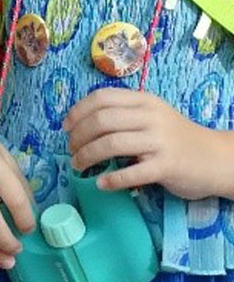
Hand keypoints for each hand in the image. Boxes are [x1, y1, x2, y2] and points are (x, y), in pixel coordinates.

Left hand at [65, 86, 222, 199]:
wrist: (216, 158)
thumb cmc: (176, 137)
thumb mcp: (152, 115)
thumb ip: (124, 114)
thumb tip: (82, 124)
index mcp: (144, 100)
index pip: (102, 98)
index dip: (78, 111)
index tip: (65, 127)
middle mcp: (150, 117)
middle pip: (102, 121)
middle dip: (79, 136)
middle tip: (71, 150)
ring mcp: (159, 141)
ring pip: (111, 144)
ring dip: (87, 156)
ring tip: (78, 166)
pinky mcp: (166, 166)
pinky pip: (132, 173)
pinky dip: (112, 179)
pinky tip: (101, 184)